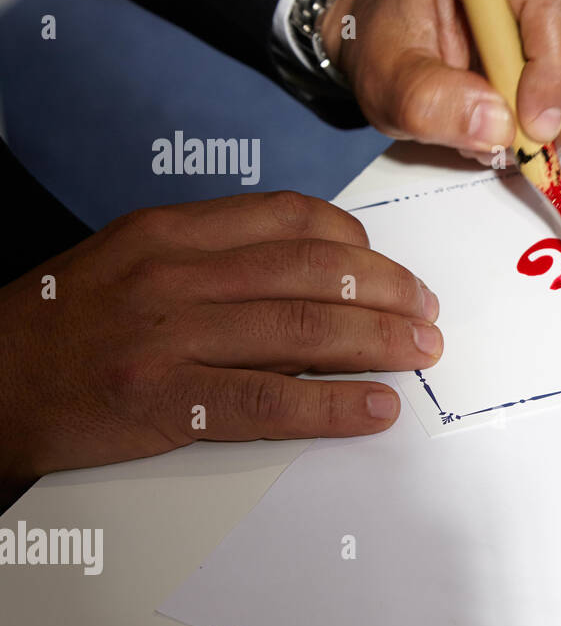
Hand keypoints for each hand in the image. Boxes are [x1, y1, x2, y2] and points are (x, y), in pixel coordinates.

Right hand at [0, 192, 441, 495]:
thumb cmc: (68, 323)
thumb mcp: (134, 259)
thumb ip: (216, 255)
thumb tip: (314, 269)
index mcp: (172, 231)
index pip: (292, 218)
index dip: (360, 242)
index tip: (392, 267)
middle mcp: (176, 274)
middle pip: (314, 272)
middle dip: (389, 293)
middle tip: (428, 314)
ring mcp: (170, 338)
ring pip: (305, 331)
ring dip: (381, 342)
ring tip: (422, 353)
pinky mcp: (165, 402)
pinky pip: (272, 402)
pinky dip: (335, 405)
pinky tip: (377, 408)